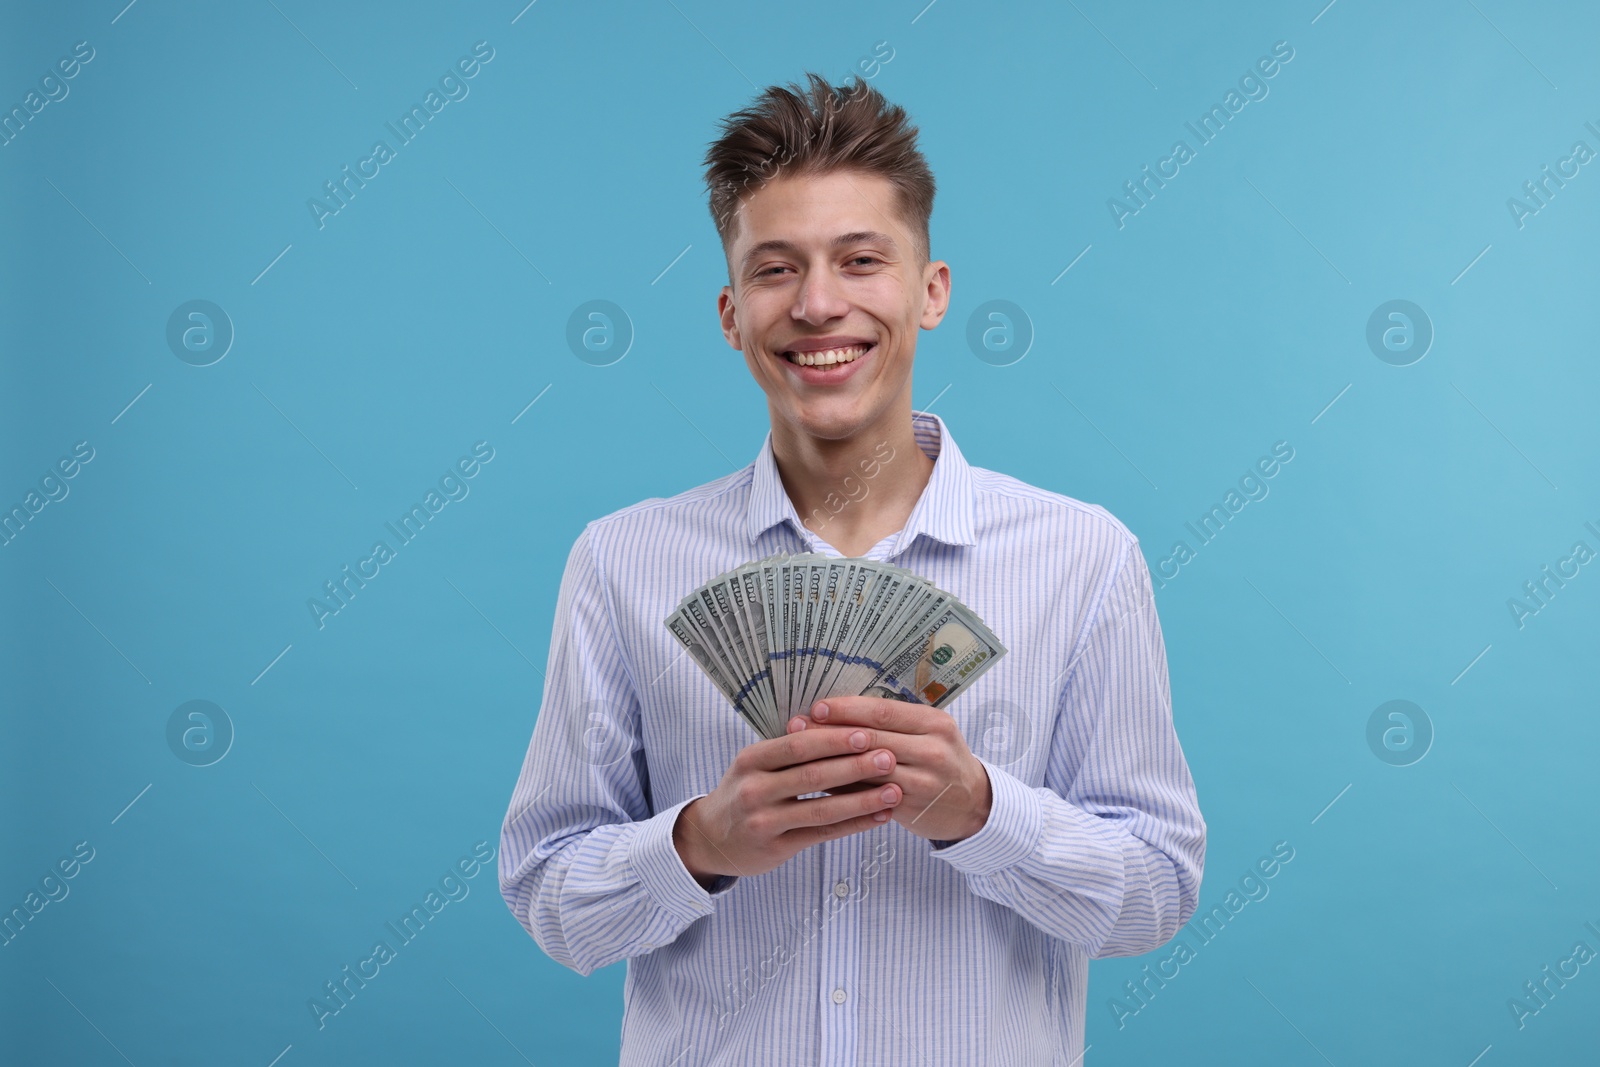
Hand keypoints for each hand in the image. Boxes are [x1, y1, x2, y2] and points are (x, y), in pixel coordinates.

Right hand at [673, 725, 903, 886]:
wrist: (710, 838)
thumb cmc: (743, 793)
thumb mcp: (754, 764)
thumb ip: (790, 749)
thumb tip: (838, 722)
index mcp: (752, 760)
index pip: (797, 745)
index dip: (833, 739)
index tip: (866, 732)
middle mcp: (755, 789)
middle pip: (811, 774)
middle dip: (854, 766)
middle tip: (888, 757)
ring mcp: (764, 821)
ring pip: (820, 808)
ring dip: (861, 799)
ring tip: (894, 791)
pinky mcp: (776, 848)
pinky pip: (821, 834)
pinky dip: (853, 825)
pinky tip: (878, 817)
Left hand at [788, 696, 991, 843]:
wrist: (973, 804)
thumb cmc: (939, 761)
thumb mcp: (928, 733)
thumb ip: (890, 725)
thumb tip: (835, 713)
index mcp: (933, 722)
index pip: (883, 711)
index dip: (847, 709)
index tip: (817, 707)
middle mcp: (932, 749)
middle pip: (872, 738)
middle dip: (830, 732)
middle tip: (797, 728)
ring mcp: (925, 781)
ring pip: (868, 769)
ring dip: (831, 762)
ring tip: (801, 757)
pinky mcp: (913, 807)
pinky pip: (870, 796)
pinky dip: (844, 790)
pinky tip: (820, 786)